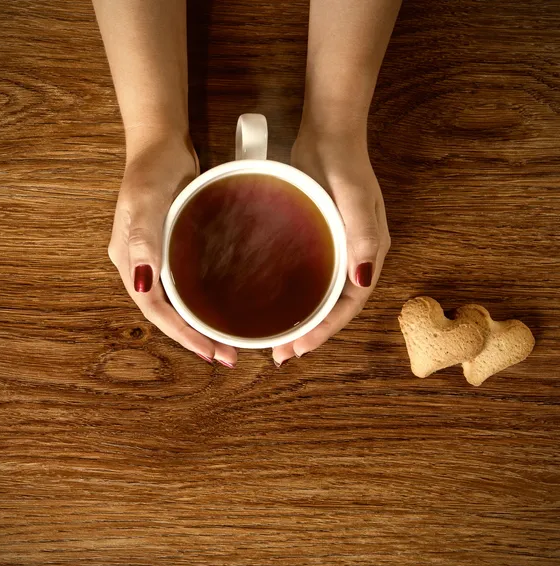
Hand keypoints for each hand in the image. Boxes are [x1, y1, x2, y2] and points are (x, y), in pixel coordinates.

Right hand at [108, 133, 237, 367]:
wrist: (162, 145)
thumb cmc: (152, 169)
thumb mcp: (146, 200)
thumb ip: (143, 238)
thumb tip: (142, 283)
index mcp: (130, 260)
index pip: (153, 309)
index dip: (180, 333)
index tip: (208, 351)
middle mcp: (142, 265)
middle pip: (166, 312)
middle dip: (193, 338)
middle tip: (225, 356)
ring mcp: (158, 258)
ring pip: (177, 302)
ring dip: (199, 324)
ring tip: (227, 342)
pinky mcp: (175, 248)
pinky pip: (186, 284)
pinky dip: (203, 302)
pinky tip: (223, 309)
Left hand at [273, 130, 390, 365]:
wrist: (328, 134)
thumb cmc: (344, 165)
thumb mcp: (355, 199)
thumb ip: (362, 237)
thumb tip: (364, 281)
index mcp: (370, 254)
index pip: (350, 304)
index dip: (326, 330)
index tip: (299, 349)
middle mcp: (355, 257)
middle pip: (334, 306)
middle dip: (311, 332)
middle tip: (281, 354)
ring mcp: (336, 249)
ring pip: (321, 294)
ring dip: (302, 318)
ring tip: (276, 338)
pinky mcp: (318, 239)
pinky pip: (309, 275)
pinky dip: (294, 294)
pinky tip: (272, 301)